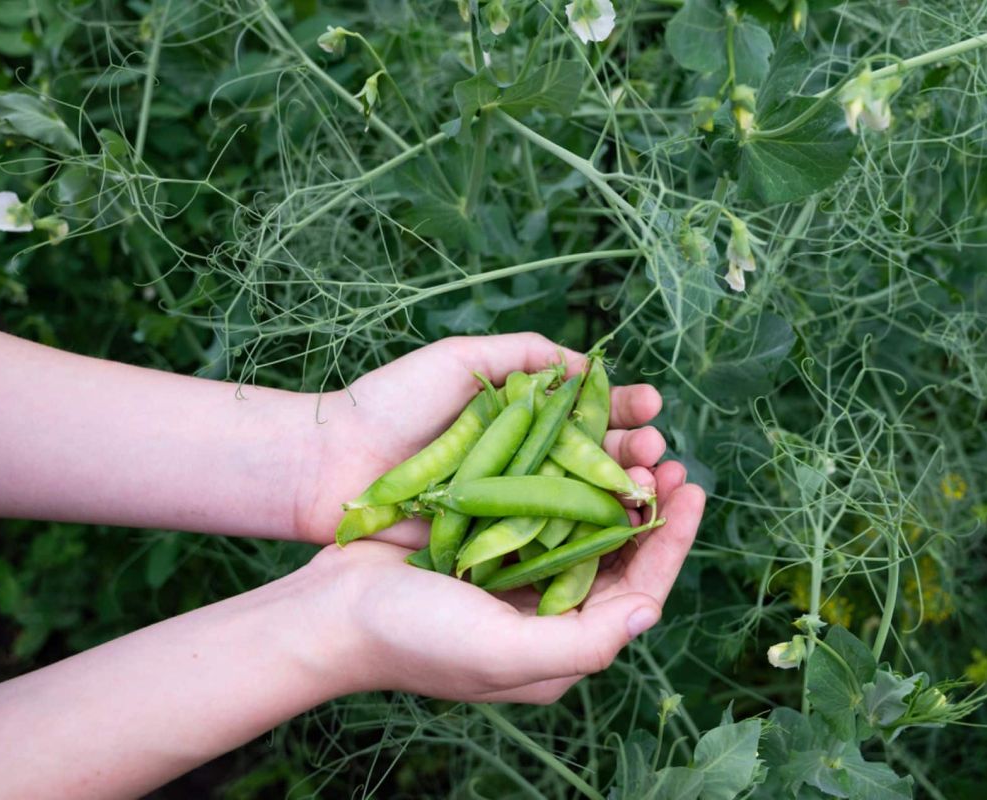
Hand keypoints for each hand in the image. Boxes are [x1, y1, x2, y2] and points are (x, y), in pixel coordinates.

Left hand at [293, 334, 666, 545]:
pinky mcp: (494, 544)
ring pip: (580, 500)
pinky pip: (548, 540)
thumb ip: (524, 354)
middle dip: (633, 452)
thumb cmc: (390, 404)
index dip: (622, 409)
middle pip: (594, 458)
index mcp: (520, 416)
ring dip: (621, 493)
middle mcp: (523, 461)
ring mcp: (510, 505)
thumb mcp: (460, 358)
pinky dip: (585, 534)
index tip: (652, 406)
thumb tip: (587, 364)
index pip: (586, 412)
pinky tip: (617, 527)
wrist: (329, 462)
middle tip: (657, 450)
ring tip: (649, 484)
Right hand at [311, 467, 704, 701]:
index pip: (638, 592)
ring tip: (634, 439)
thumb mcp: (506, 652)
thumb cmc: (415, 638)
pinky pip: (542, 501)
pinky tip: (577, 438)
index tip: (694, 490)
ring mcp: (515, 573)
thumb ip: (585, 639)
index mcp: (560, 645)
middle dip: (648, 505)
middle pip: (616, 553)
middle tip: (669, 456)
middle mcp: (545, 610)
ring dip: (611, 481)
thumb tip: (651, 611)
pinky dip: (565, 471)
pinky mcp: (486, 539)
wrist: (327, 612)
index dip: (672, 543)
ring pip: (584, 521)